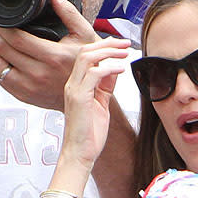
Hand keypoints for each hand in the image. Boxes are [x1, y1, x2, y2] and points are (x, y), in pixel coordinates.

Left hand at [0, 0, 100, 109]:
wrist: (89, 93)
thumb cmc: (88, 65)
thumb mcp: (85, 35)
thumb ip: (69, 13)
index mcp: (53, 56)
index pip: (15, 38)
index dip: (3, 26)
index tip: (4, 20)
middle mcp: (39, 74)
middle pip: (2, 50)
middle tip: (2, 29)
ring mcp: (30, 88)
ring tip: (3, 44)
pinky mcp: (25, 97)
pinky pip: (1, 81)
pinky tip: (7, 60)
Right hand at [60, 38, 130, 170]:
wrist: (79, 153)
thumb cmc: (89, 134)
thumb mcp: (101, 104)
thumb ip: (105, 86)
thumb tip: (114, 69)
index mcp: (76, 85)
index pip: (86, 56)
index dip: (104, 46)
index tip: (120, 45)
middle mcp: (72, 85)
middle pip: (85, 52)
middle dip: (107, 44)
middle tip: (125, 44)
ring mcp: (74, 90)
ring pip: (87, 58)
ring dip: (108, 52)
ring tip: (124, 53)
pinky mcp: (80, 98)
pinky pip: (94, 74)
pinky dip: (109, 68)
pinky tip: (121, 69)